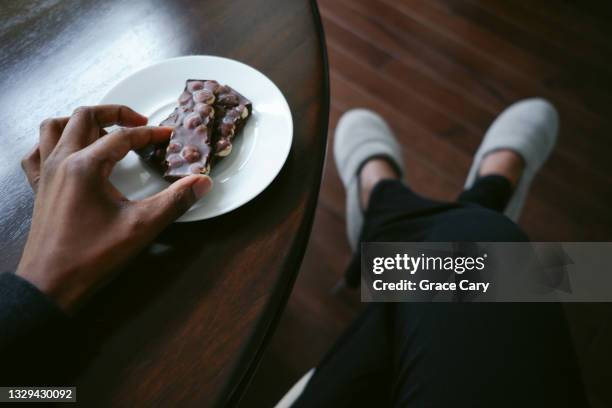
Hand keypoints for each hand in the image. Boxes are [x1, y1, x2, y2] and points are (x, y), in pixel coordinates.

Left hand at [17, 105, 212, 311]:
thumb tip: (202, 182)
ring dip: (82, 122)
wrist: (51, 284)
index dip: (149, 134)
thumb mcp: (142, 227)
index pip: (122, 137)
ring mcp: (45, 172)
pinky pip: (38, 151)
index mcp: (85, 166)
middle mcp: (61, 161)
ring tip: (105, 132)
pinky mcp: (38, 187)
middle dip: (115, 113)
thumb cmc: (94, 256)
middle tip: (139, 123)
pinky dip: (54, 143)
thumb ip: (175, 201)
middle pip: (85, 117)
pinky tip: (70, 153)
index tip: (168, 136)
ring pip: (55, 127)